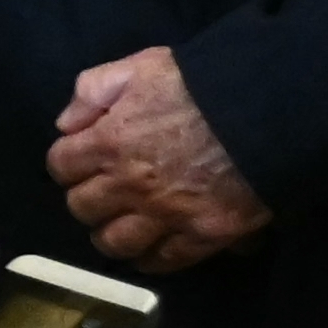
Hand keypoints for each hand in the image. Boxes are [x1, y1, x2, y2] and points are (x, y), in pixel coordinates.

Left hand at [50, 44, 265, 268]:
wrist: (268, 113)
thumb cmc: (202, 84)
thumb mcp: (141, 66)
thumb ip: (94, 90)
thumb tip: (66, 124)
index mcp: (108, 141)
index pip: (60, 166)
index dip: (68, 163)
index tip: (82, 162)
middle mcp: (129, 184)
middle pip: (82, 208)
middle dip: (88, 199)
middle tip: (104, 193)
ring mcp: (165, 214)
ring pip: (115, 242)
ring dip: (112, 234)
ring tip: (123, 225)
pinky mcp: (202, 235)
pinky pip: (164, 260)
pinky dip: (152, 258)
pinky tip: (153, 249)